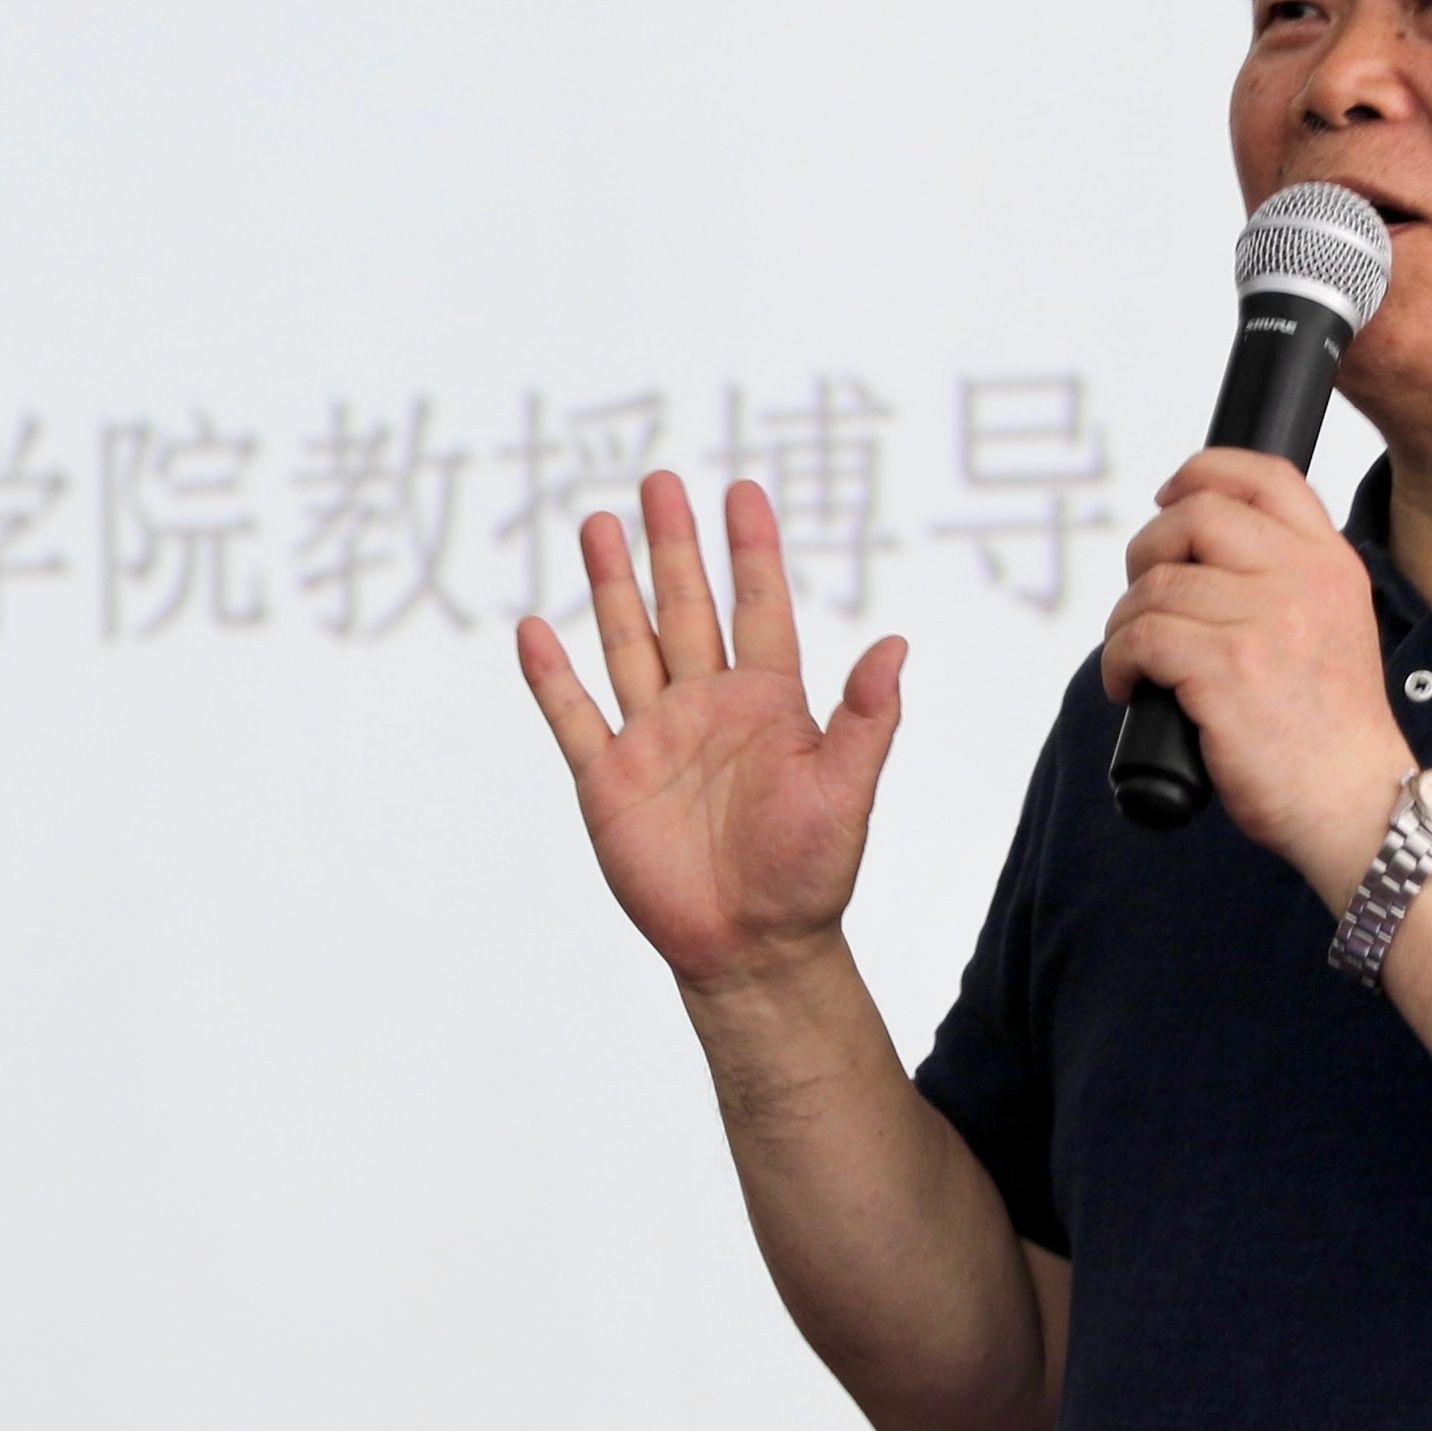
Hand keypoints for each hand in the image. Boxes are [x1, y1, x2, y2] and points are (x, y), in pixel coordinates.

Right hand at [518, 471, 911, 994]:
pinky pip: (574, 717)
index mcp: (769, 704)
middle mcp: (707, 708)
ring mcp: (654, 739)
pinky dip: (551, 676)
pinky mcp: (609, 780)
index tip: (742, 490)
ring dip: (612, 586)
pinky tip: (534, 629)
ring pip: (627, 644)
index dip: (751, 549)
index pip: (758, 606)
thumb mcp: (848, 791)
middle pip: (686, 608)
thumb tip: (897, 645)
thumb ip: (868, 718)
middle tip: (659, 482)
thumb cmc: (810, 875)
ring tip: (597, 523)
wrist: (753, 948)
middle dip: (673, 544)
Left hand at [1097, 449, 1413, 900]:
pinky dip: (1119, 663)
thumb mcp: (1335, 628)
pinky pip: (1140, 637)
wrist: (1356, 804)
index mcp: (1331, 563)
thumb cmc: (1332, 732)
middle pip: (1194, 517)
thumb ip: (1287, 582)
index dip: (1202, 472)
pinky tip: (1132, 688)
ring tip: (1136, 664)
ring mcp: (1265, 622)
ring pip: (1155, 586)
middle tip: (1142, 600)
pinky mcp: (1226, 670)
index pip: (1264, 476)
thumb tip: (1197, 557)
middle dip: (1147, 552)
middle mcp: (1303, 580)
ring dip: (1125, 624)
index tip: (1169, 497)